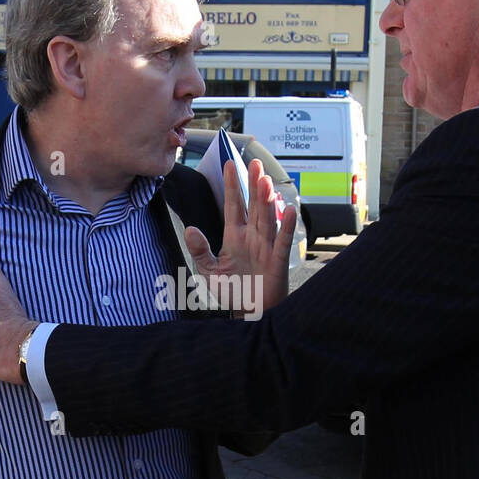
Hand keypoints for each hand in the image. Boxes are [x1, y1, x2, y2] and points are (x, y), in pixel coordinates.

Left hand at [184, 158, 296, 318]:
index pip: (233, 206)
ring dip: (267, 201)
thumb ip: (200, 250)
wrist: (248, 314)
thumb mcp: (209, 271)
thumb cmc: (232, 292)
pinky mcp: (277, 261)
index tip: (228, 164)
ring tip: (266, 181)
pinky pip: (282, 241)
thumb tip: (190, 229)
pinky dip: (286, 227)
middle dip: (253, 185)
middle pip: (253, 206)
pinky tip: (287, 210)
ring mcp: (266, 248)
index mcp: (234, 237)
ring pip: (267, 219)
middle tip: (255, 163)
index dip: (232, 186)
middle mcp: (252, 238)